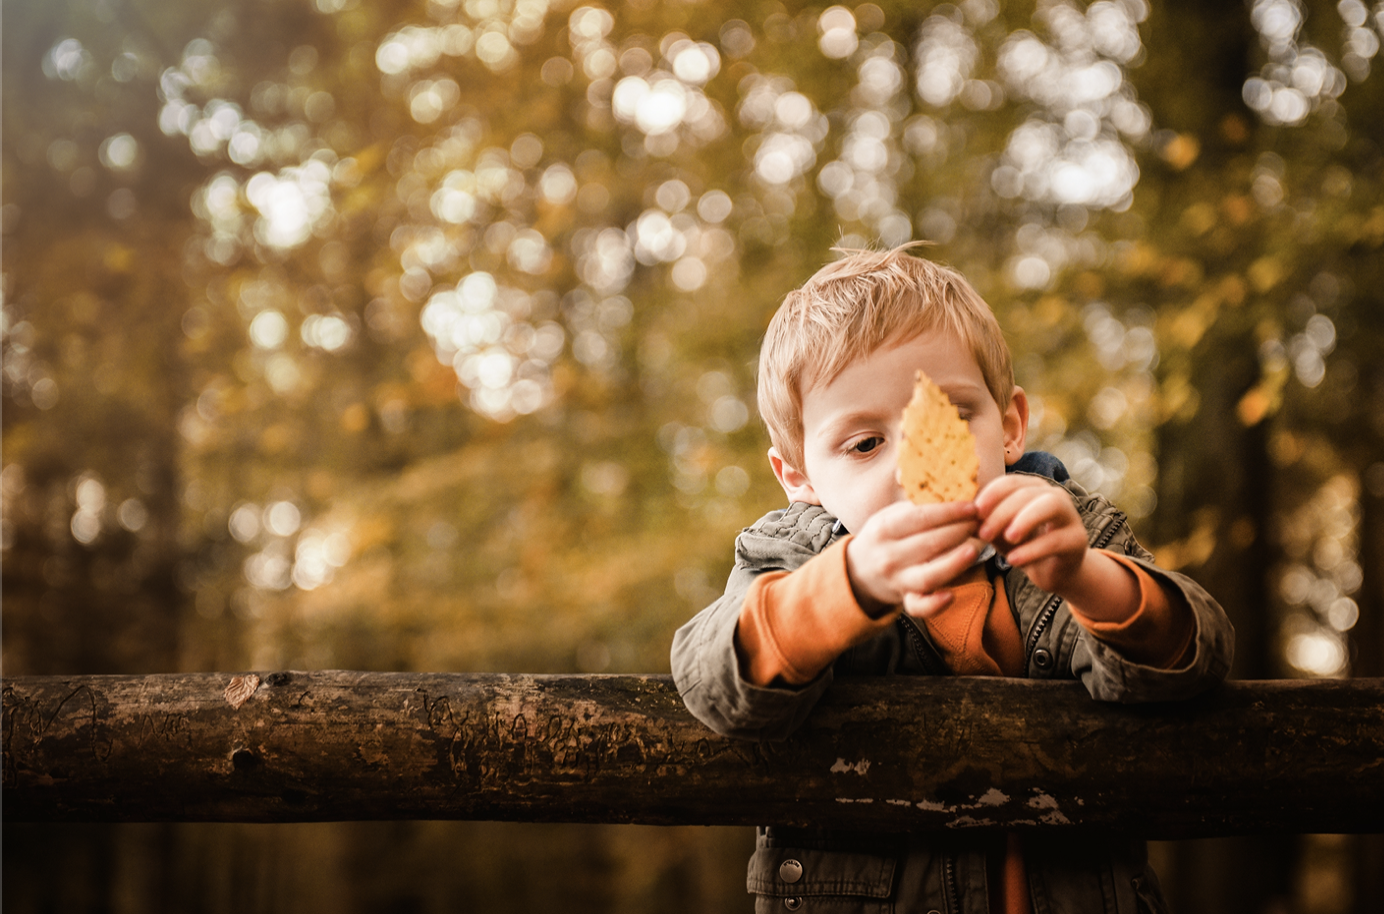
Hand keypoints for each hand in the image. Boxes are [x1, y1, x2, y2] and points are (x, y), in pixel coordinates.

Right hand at [845, 499, 978, 614]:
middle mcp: (889, 555)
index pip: (921, 518)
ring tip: (975, 549)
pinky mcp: (904, 599)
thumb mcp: (889, 515)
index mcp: (884, 529)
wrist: (859, 571)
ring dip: (954, 562)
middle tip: (982, 523)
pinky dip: (934, 604)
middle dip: (960, 532)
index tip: (972, 506)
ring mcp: (897, 579)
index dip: (949, 512)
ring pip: (928, 575)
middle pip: (930, 543)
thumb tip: (947, 484)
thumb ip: (915, 503)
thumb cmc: (884, 537)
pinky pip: (919, 606)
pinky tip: (951, 594)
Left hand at [974, 474, 1088, 595]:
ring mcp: (1069, 516)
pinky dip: (1032, 550)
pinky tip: (1014, 561)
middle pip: (1026, 493)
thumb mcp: (999, 532)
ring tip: (1007, 538)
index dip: (991, 494)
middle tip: (984, 533)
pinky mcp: (1077, 540)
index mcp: (1032, 489)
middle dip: (1002, 512)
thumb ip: (984, 521)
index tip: (974, 511)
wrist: (1052, 572)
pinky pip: (1055, 540)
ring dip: (1024, 520)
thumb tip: (960, 513)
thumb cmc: (1022, 545)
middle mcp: (1054, 496)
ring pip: (1050, 505)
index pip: (1010, 482)